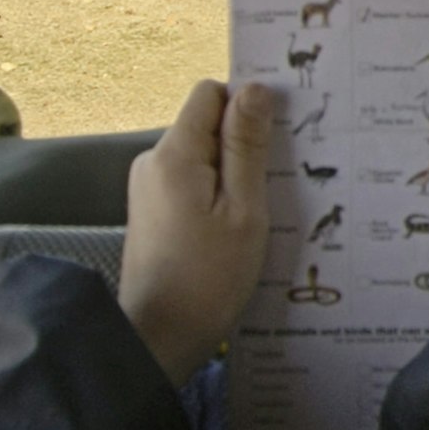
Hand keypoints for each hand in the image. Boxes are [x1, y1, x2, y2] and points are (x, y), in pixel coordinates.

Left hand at [121, 79, 276, 385]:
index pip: (210, 94)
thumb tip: (254, 89)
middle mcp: (153, 163)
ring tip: (262, 211)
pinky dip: (217, 196)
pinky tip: (238, 228)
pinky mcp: (152, 213)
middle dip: (244, 144)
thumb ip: (246, 147)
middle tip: (279, 180)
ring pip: (202, 158)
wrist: (159, 339)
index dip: (246, 105)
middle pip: (206, 125)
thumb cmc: (208, 278)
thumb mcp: (243, 210)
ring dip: (234, 175)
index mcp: (174, 155)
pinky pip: (192, 184)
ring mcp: (149, 190)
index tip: (279, 134)